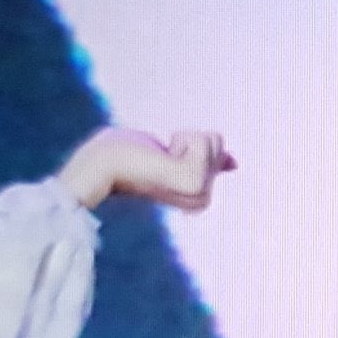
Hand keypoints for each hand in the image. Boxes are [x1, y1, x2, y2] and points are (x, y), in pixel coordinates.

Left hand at [56, 128, 237, 211]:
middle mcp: (201, 198)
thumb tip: (234, 163)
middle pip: (218, 143)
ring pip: (214, 141)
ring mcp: (199, 192)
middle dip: (189, 139)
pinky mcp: (193, 181)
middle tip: (160, 156)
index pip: (218, 147)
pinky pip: (205, 140)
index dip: (190, 140)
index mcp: (196, 195)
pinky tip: (163, 157)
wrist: (103, 164)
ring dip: (184, 139)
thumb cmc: (128, 154)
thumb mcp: (174, 154)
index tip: (164, 156)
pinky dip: (183, 140)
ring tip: (160, 157)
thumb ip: (204, 160)